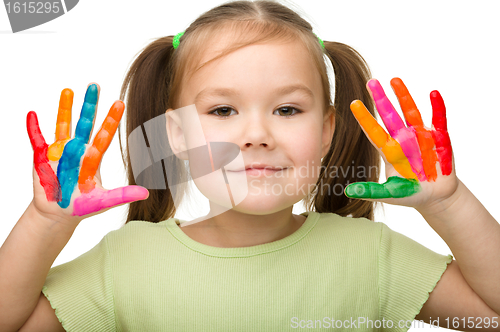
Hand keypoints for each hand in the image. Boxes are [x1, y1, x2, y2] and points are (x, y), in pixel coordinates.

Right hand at [27, 83, 148, 226]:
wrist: (57, 213)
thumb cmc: (81, 206)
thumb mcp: (103, 201)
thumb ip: (122, 195)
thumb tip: (146, 193)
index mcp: (93, 158)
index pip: (104, 135)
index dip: (111, 120)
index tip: (120, 103)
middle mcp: (78, 150)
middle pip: (85, 124)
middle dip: (90, 106)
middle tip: (95, 85)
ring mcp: (59, 152)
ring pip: (63, 126)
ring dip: (64, 109)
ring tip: (68, 90)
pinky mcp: (41, 158)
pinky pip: (37, 140)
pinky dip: (33, 128)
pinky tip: (32, 114)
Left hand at [344, 77, 457, 212]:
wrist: (437, 196)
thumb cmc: (411, 193)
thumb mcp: (390, 193)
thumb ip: (371, 191)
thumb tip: (348, 192)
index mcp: (389, 151)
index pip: (373, 132)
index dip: (364, 119)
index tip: (353, 103)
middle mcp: (403, 139)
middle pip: (389, 116)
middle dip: (380, 100)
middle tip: (370, 82)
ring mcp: (421, 136)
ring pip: (410, 112)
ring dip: (404, 96)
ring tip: (394, 79)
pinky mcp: (439, 138)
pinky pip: (438, 120)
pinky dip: (437, 107)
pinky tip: (433, 93)